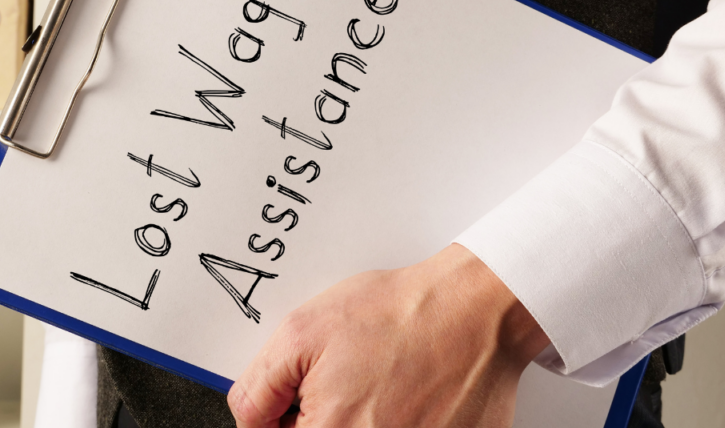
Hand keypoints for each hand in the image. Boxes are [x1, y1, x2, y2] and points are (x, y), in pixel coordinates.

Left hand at [227, 243, 549, 427]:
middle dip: (321, 417)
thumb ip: (260, 386)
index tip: (297, 402)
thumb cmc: (399, 315)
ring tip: (379, 387)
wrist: (476, 308)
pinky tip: (409, 395)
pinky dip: (403, 419)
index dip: (282, 421)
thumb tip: (248, 417)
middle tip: (345, 386)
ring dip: (362, 418)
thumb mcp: (301, 333)